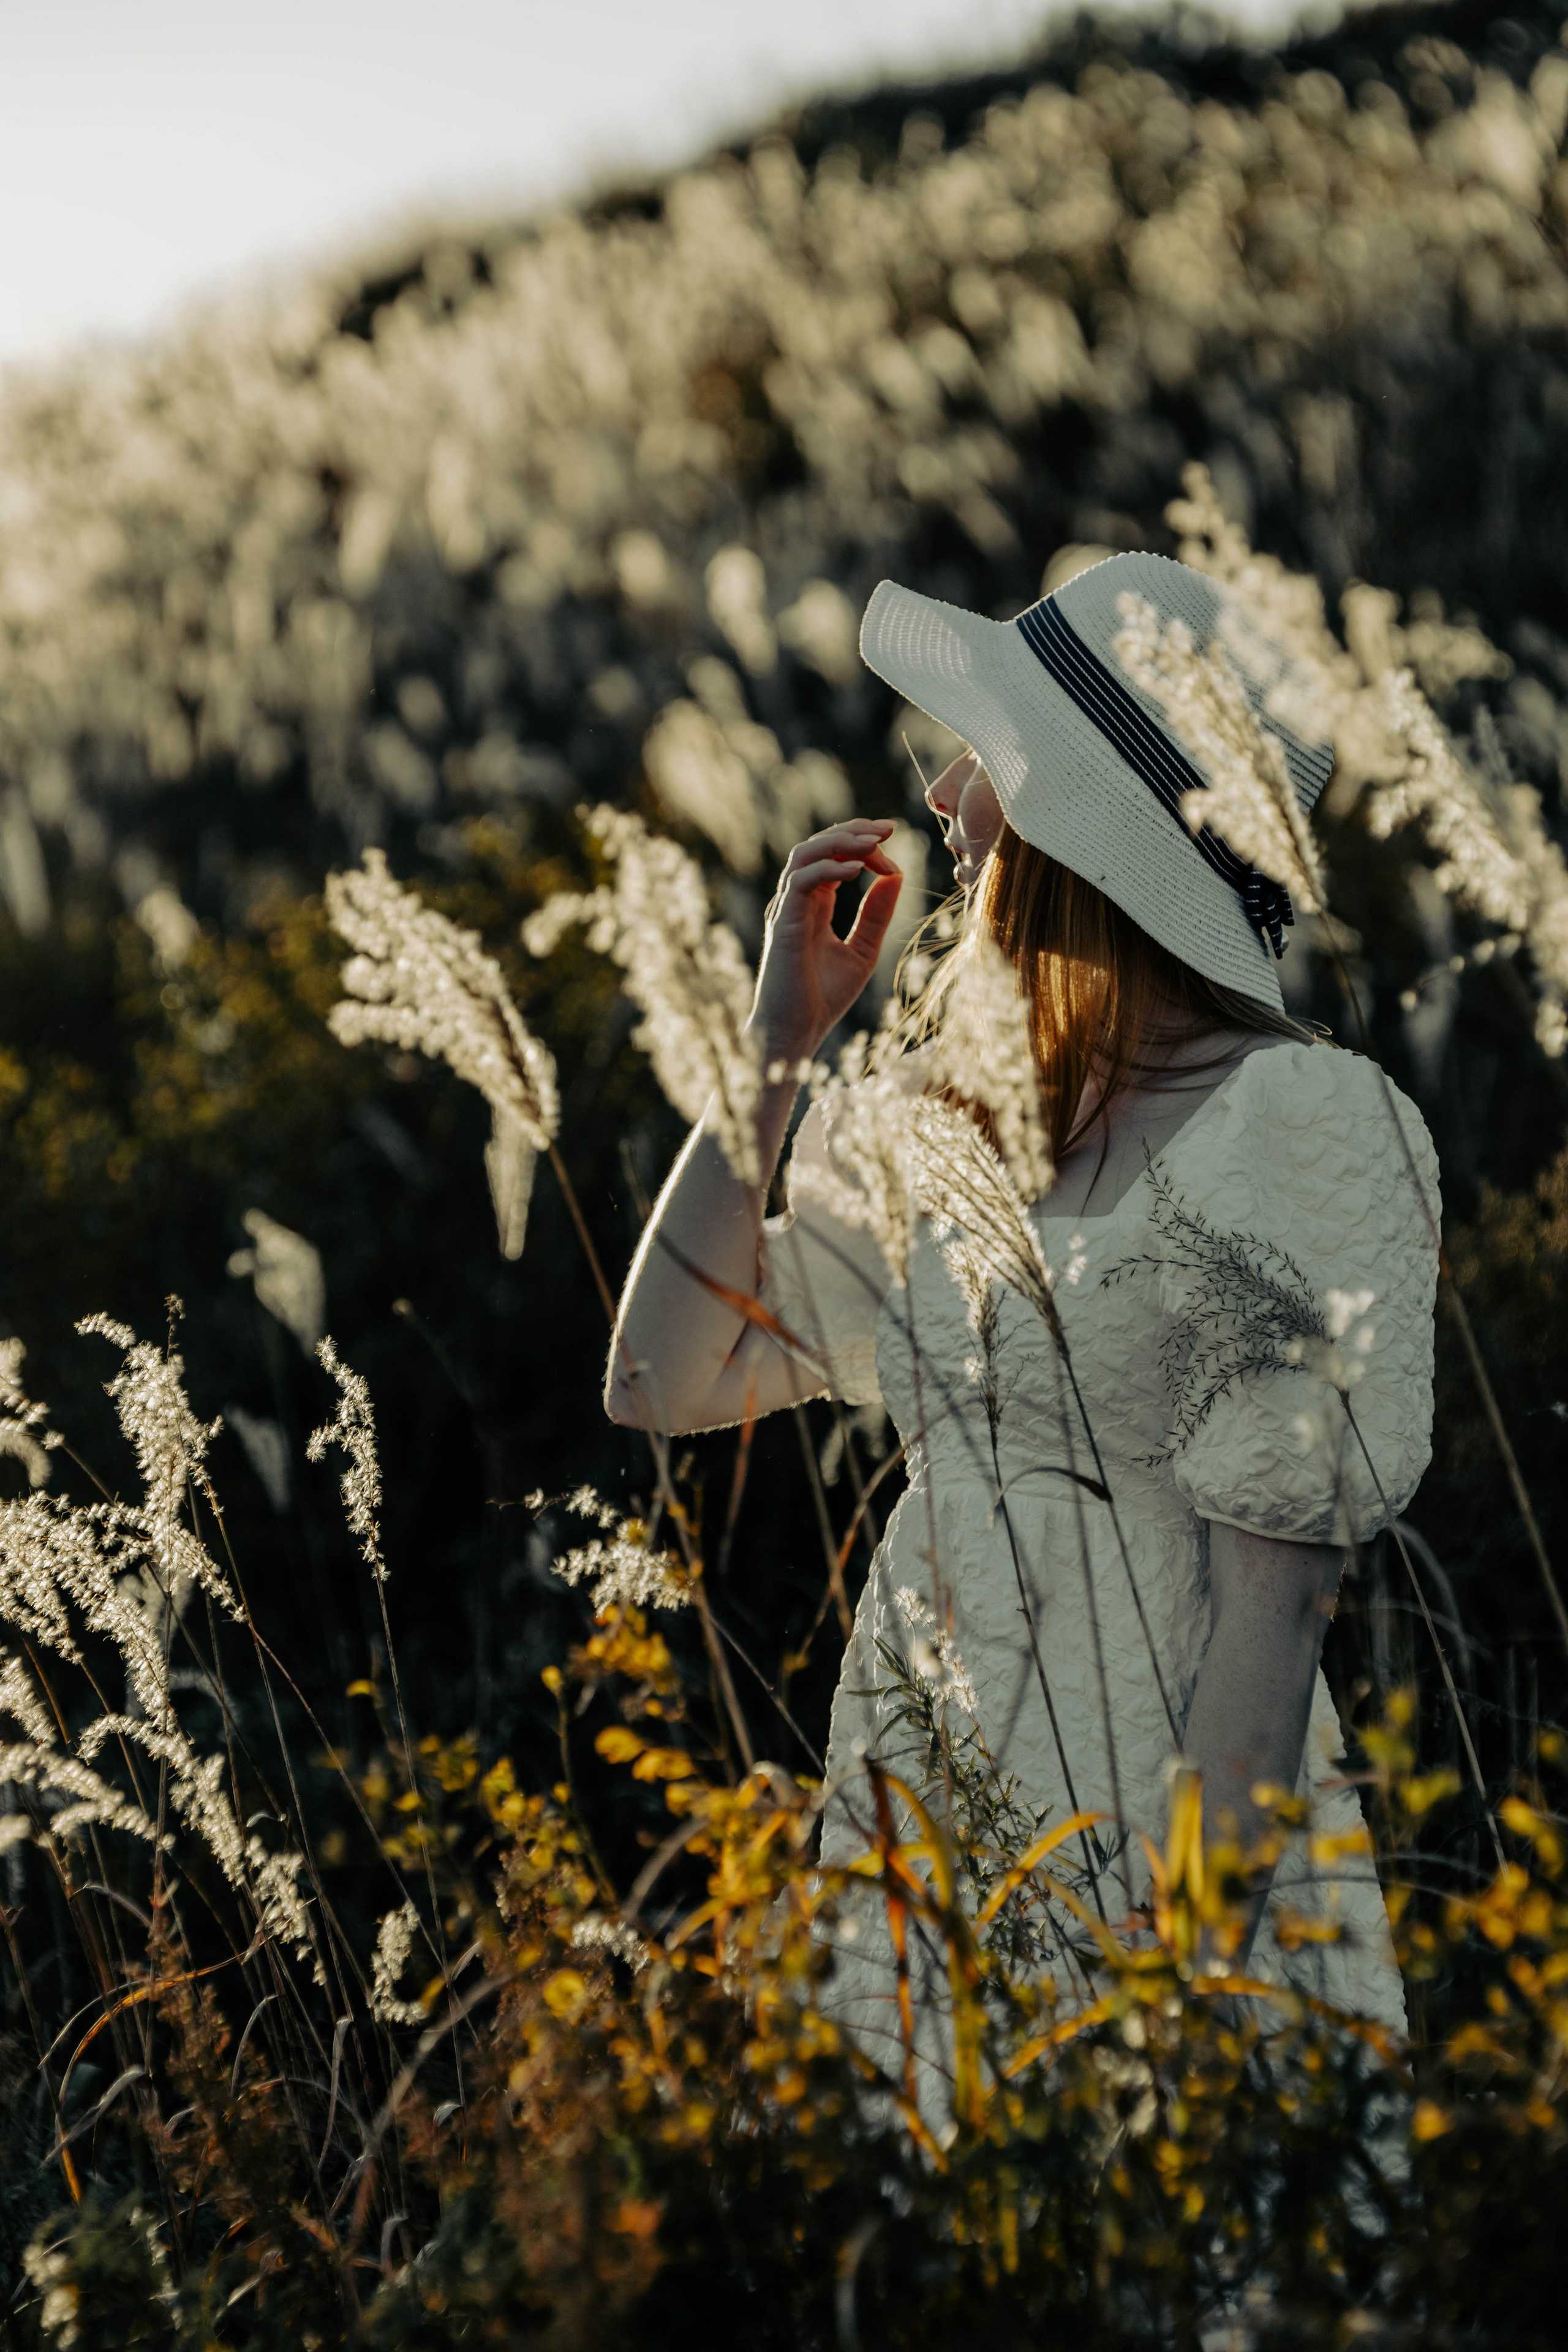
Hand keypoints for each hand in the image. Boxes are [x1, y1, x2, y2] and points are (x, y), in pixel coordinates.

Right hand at [748, 819, 903, 1066]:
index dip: (863, 845)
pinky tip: (856, 872)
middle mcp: (797, 901)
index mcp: (815, 905)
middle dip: (853, 830)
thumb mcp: (863, 951)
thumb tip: (897, 875)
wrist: (796, 1034)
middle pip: (819, 846)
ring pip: (805, 855)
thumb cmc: (823, 999)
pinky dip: (827, 869)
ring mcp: (786, 909)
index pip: (834, 857)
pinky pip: (800, 881)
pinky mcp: (782, 923)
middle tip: (888, 826)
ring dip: (840, 842)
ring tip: (873, 841)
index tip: (894, 845)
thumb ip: (877, 914)